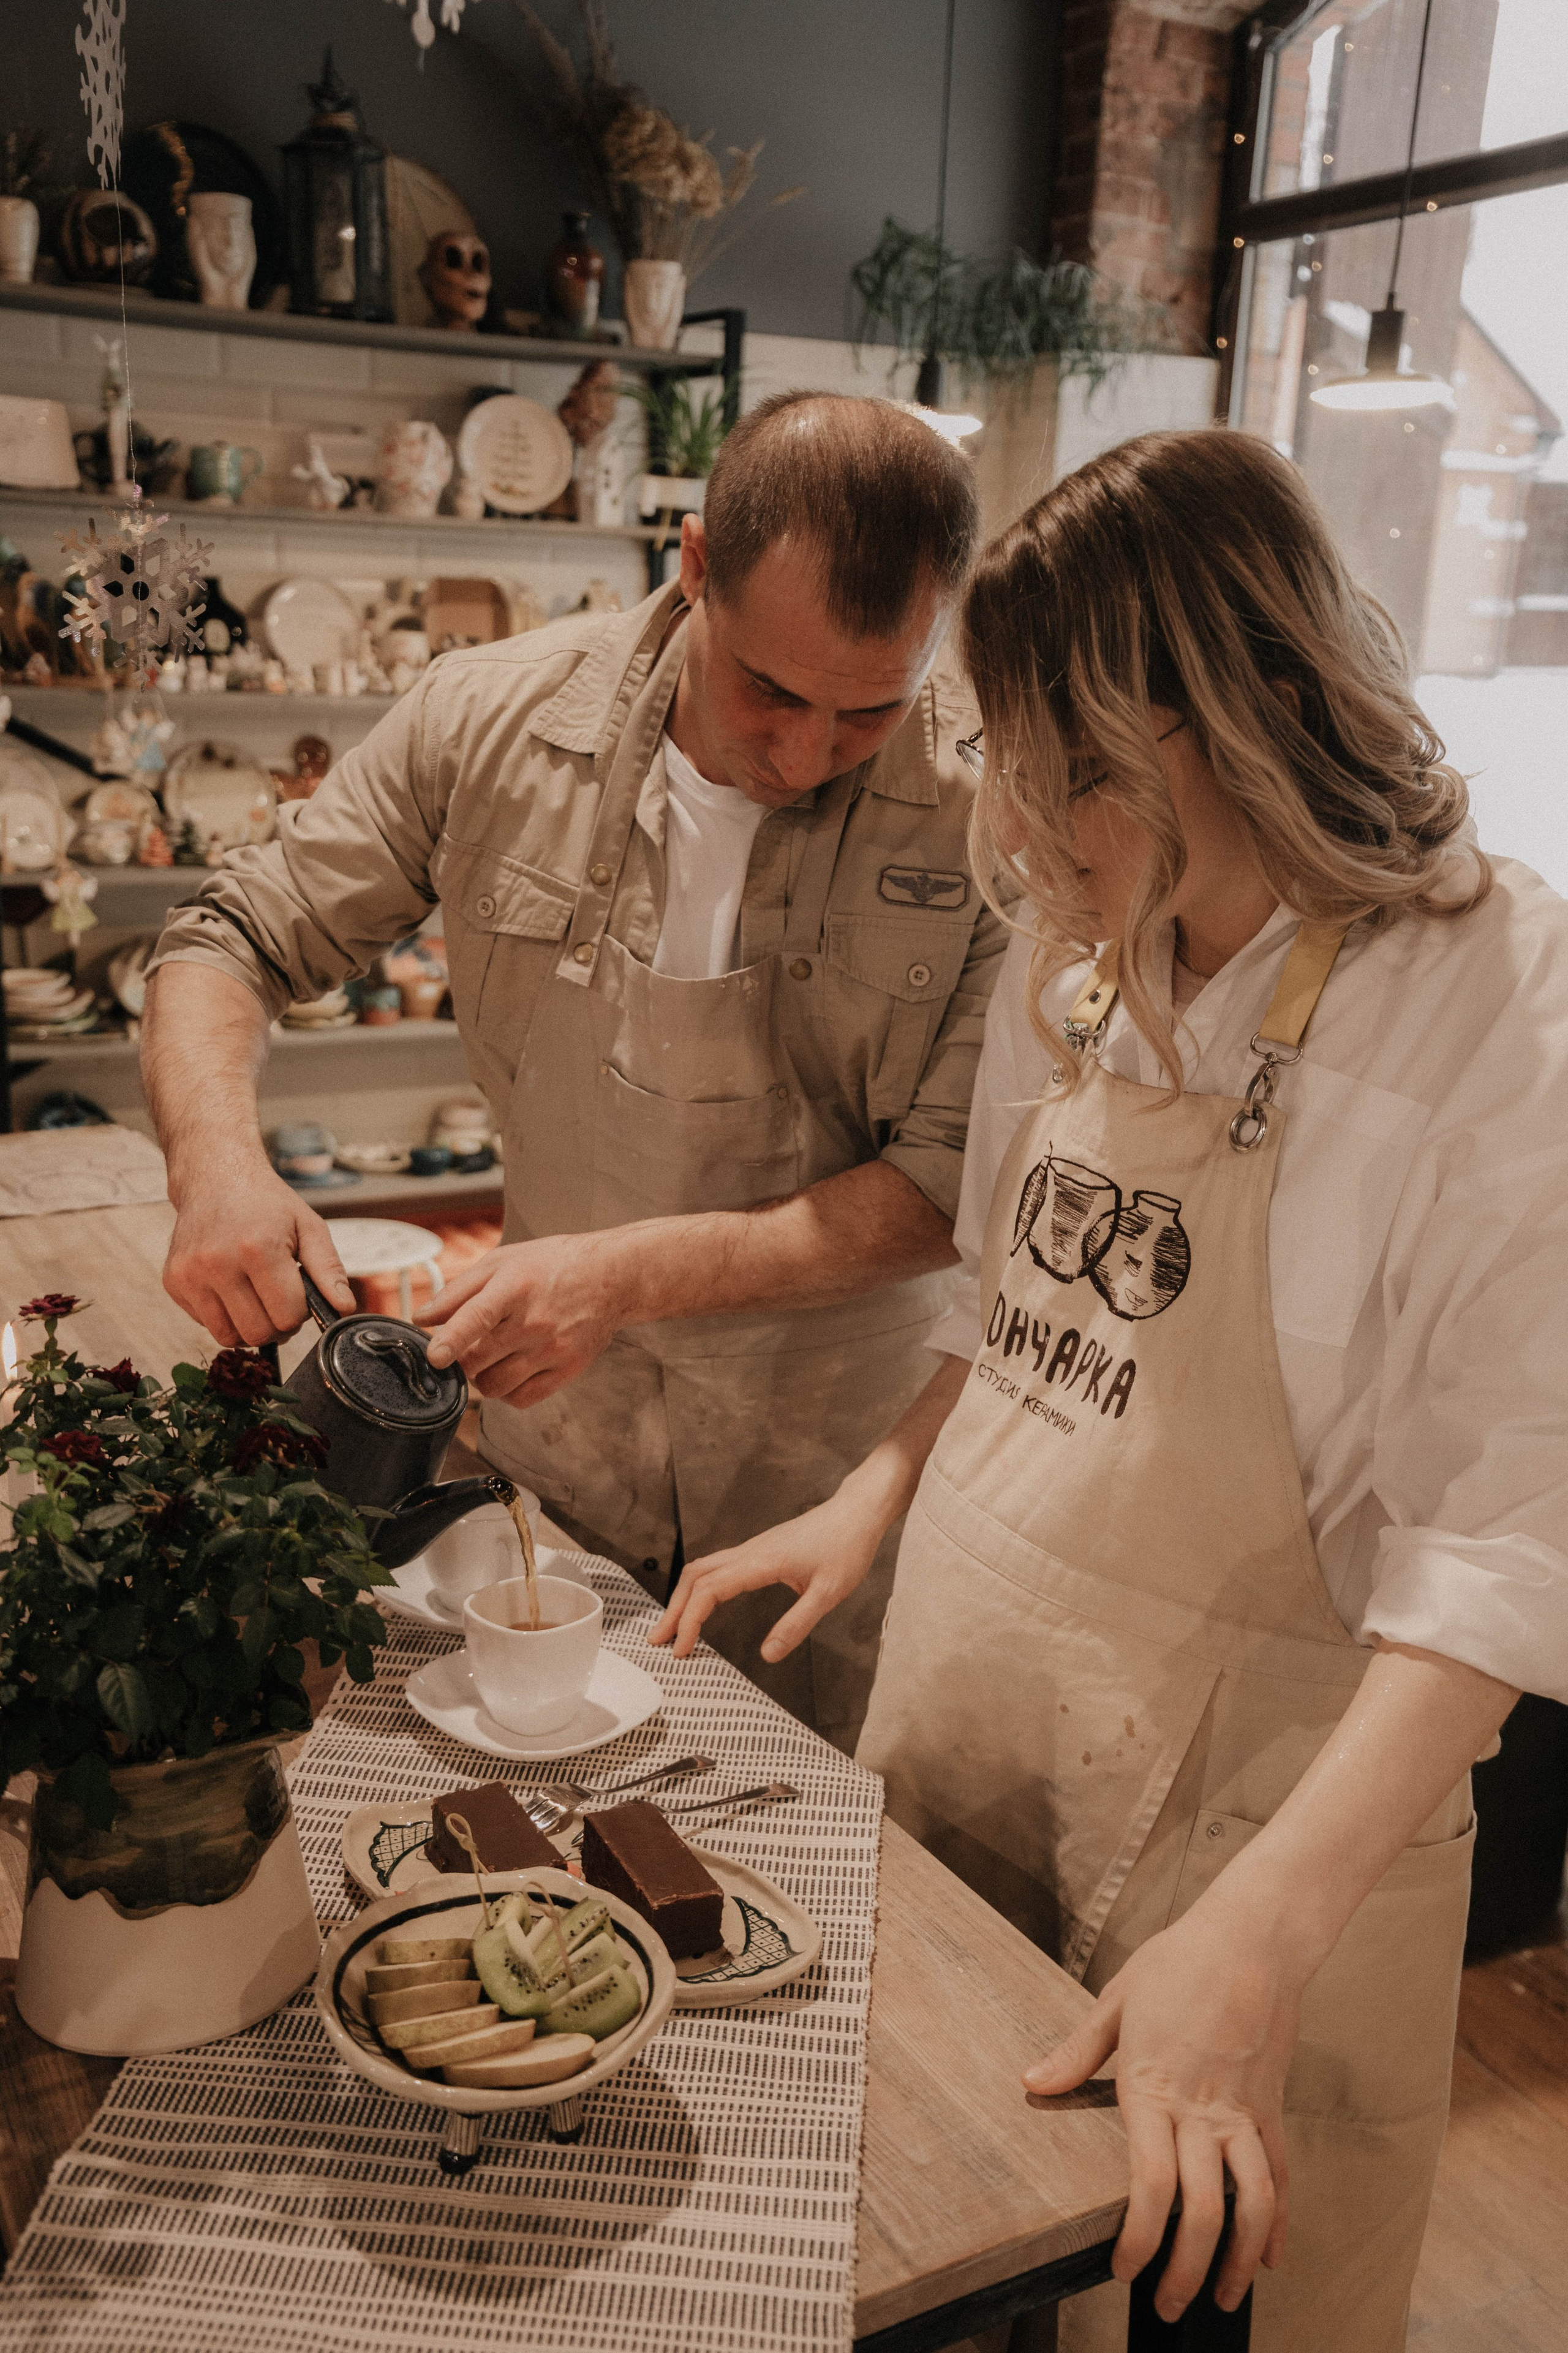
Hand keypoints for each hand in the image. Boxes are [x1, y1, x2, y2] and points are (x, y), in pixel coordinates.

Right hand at [164, 1162, 354, 1345]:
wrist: (216, 1178)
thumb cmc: (266, 1204)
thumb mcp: (309, 1227)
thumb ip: (329, 1270)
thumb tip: (345, 1309)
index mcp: (258, 1248)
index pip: (287, 1317)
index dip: (300, 1314)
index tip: (298, 1296)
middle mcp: (218, 1262)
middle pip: (258, 1333)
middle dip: (276, 1325)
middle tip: (279, 1301)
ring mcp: (190, 1274)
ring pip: (228, 1336)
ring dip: (249, 1327)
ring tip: (257, 1298)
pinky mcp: (173, 1281)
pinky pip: (205, 1324)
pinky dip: (224, 1316)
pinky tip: (231, 1288)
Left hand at [417, 1231, 630, 1407]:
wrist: (612, 1277)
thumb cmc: (554, 1265)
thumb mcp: (503, 1262)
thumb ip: (459, 1291)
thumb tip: (422, 1318)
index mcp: (515, 1286)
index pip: (478, 1316)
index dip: (452, 1340)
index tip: (434, 1356)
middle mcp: (535, 1321)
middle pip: (478, 1360)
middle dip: (460, 1359)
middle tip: (464, 1348)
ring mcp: (553, 1349)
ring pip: (495, 1386)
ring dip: (481, 1378)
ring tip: (490, 1358)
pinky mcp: (568, 1370)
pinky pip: (522, 1399)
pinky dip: (507, 1392)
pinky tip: (511, 1370)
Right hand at [650, 1489, 885, 1663]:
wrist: (858, 1511)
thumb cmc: (847, 1547)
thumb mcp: (828, 1593)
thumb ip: (796, 1625)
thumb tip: (767, 1656)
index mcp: (760, 1562)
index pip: (709, 1591)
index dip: (689, 1621)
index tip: (681, 1650)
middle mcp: (749, 1552)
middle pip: (695, 1576)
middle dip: (673, 1610)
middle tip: (658, 1642)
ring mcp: (753, 1548)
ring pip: (704, 1568)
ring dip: (684, 1597)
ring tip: (673, 1627)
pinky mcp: (760, 1550)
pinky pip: (718, 1567)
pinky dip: (701, 1587)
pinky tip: (702, 1605)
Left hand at [1022, 1898, 1301, 2322]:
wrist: (1251, 1938)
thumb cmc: (1178, 1961)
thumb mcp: (1115, 2000)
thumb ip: (1076, 2052)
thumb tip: (1032, 2083)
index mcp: (1153, 2088)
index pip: (1149, 2183)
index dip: (1140, 2237)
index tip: (1124, 2270)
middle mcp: (1202, 2111)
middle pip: (1203, 2210)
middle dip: (1185, 2270)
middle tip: (1167, 2306)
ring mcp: (1243, 2112)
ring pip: (1253, 2205)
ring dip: (1240, 2261)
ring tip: (1224, 2299)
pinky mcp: (1271, 2107)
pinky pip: (1280, 2174)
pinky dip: (1278, 2222)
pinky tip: (1272, 2255)